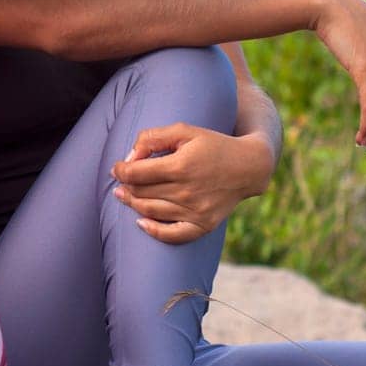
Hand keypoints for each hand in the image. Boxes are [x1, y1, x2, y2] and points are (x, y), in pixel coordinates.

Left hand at [109, 127, 275, 243]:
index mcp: (181, 166)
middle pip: (141, 193)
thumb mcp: (184, 130)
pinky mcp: (204, 224)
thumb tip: (130, 157)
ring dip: (133, 203)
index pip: (136, 174)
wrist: (248, 167)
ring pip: (151, 211)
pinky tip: (141, 222)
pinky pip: (173, 235)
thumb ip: (153, 138)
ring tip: (125, 195)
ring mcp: (195, 211)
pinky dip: (154, 231)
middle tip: (121, 181)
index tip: (118, 167)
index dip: (121, 170)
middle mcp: (187, 191)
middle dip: (125, 186)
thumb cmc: (213, 144)